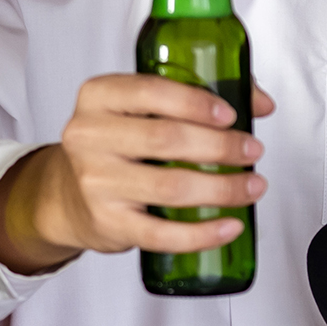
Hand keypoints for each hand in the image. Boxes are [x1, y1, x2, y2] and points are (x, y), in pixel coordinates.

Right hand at [0, 73, 273, 272]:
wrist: (67, 195)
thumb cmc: (117, 145)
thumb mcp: (140, 109)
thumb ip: (197, 95)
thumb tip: (259, 102)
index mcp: (98, 97)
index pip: (149, 91)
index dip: (195, 103)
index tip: (231, 115)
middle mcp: (89, 136)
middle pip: (165, 139)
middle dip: (220, 146)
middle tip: (252, 150)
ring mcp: (95, 183)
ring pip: (169, 186)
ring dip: (222, 188)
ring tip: (252, 186)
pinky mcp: (107, 224)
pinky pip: (161, 234)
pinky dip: (202, 233)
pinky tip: (230, 226)